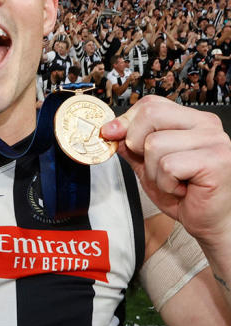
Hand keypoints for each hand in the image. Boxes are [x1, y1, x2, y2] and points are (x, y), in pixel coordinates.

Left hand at [101, 96, 230, 245]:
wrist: (209, 221)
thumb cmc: (184, 193)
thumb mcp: (148, 164)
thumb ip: (131, 145)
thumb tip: (109, 129)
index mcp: (192, 119)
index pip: (151, 104)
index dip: (127, 121)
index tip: (114, 136)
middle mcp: (207, 125)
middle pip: (151, 114)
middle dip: (137, 144)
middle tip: (155, 167)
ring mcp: (214, 141)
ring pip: (155, 143)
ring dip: (154, 171)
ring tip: (173, 181)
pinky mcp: (215, 161)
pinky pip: (168, 165)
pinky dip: (166, 183)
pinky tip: (182, 189)